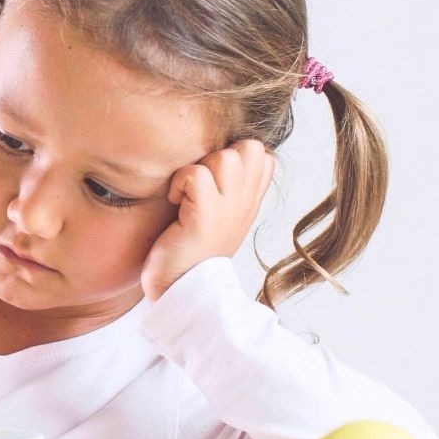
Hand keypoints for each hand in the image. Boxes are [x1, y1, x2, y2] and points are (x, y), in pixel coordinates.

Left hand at [141, 140, 274, 301]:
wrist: (182, 291)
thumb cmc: (191, 251)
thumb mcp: (221, 217)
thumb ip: (228, 188)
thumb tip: (219, 155)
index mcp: (250, 202)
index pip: (263, 154)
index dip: (236, 155)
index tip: (214, 180)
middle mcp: (245, 204)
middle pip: (249, 147)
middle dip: (219, 155)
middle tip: (200, 184)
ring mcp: (229, 210)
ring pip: (225, 157)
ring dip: (198, 168)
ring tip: (186, 194)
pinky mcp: (205, 218)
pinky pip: (196, 175)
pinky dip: (180, 182)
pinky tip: (175, 202)